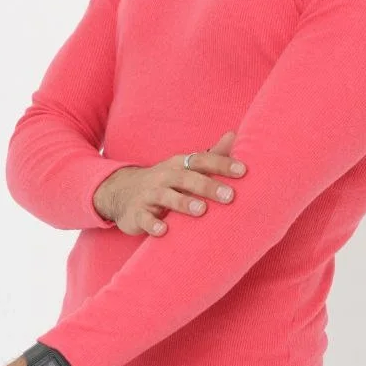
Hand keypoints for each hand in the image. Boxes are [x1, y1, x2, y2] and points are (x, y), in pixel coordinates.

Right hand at [94, 129, 247, 236]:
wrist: (121, 192)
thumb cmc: (165, 180)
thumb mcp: (185, 166)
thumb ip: (211, 155)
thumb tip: (234, 135)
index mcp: (179, 165)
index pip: (202, 160)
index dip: (221, 165)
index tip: (243, 171)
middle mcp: (164, 177)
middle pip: (186, 178)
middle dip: (208, 186)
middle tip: (230, 196)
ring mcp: (149, 195)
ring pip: (165, 196)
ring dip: (183, 203)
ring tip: (201, 210)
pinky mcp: (136, 214)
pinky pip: (144, 218)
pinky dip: (152, 224)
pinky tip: (163, 231)